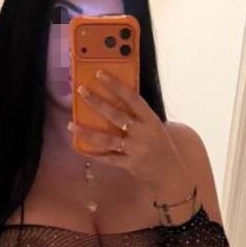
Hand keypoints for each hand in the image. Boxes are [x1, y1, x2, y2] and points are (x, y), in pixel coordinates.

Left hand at [68, 70, 192, 193]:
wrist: (174, 172)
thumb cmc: (166, 145)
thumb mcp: (159, 126)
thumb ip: (142, 117)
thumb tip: (119, 102)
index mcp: (151, 120)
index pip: (133, 98)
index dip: (116, 85)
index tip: (100, 74)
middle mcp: (142, 134)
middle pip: (116, 115)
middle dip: (97, 102)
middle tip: (81, 91)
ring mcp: (135, 150)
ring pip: (107, 140)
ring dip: (87, 132)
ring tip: (71, 125)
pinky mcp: (130, 165)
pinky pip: (109, 159)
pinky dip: (95, 154)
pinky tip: (81, 148)